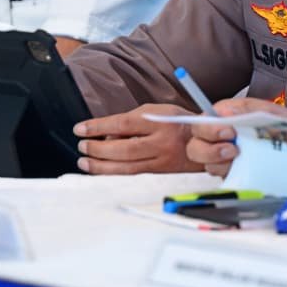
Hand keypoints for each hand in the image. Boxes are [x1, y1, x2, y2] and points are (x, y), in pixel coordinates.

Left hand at [73, 103, 202, 173]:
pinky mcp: (161, 172)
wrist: (205, 141)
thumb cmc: (178, 122)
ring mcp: (161, 159)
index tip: (80, 128)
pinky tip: (101, 171)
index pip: (122, 124)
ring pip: (127, 166)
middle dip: (98, 149)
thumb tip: (106, 134)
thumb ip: (134, 120)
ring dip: (101, 166)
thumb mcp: (159, 111)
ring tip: (84, 162)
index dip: (98, 126)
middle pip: (123, 148)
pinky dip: (114, 173)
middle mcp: (160, 142)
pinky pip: (134, 175)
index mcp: (158, 121)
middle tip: (82, 146)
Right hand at [186, 98, 285, 176]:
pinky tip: (247, 169)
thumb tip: (226, 114)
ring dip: (222, 164)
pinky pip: (224, 178)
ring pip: (208, 165)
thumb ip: (245, 110)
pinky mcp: (233, 172)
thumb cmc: (279, 121)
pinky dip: (233, 175)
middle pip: (195, 147)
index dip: (208, 129)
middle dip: (210, 151)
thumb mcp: (264, 110)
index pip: (200, 123)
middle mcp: (217, 138)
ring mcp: (223, 157)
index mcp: (221, 117)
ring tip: (242, 158)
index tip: (228, 131)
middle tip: (233, 149)